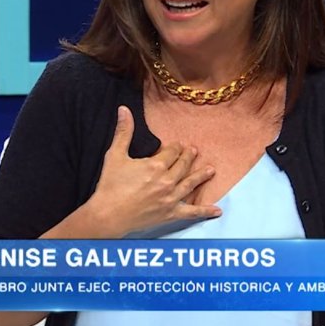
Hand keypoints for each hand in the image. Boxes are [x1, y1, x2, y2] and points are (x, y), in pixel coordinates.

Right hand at [86, 106, 220, 236]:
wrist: (107, 215)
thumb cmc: (110, 185)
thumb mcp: (115, 155)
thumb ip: (124, 132)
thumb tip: (124, 109)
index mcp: (156, 165)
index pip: (172, 152)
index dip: (176, 147)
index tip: (178, 145)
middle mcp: (167, 180)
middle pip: (183, 165)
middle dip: (189, 157)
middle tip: (194, 151)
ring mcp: (171, 198)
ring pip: (190, 184)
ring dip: (201, 176)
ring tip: (211, 170)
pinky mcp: (170, 214)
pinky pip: (192, 212)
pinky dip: (205, 211)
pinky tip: (217, 210)